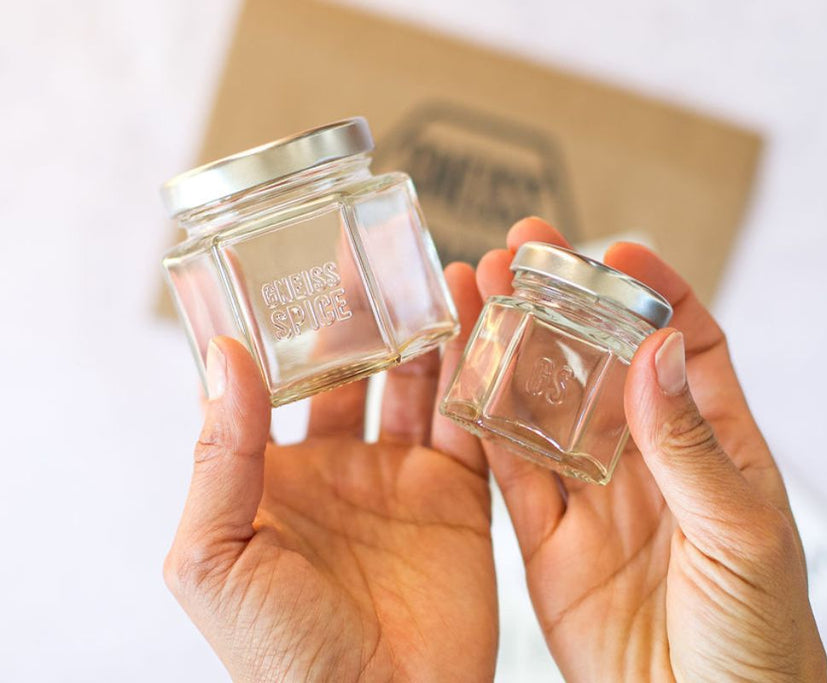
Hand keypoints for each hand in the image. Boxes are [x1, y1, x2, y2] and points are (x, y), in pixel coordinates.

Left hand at [164, 264, 497, 681]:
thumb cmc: (283, 657)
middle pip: (357, 370)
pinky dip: (483, 380)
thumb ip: (219, 458)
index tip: (293, 263)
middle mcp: (340, 469)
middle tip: (381, 256)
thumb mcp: (217, 558)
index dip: (285, 325)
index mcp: (273, 476)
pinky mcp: (460, 500)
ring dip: (432, 333)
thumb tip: (227, 359)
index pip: (276, 381)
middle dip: (369, 314)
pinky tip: (486, 334)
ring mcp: (403, 481)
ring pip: (421, 385)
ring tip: (444, 275)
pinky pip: (475, 426)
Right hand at [477, 219, 826, 680]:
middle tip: (524, 250)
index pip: (687, 345)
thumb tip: (655, 351)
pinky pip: (509, 471)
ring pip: (544, 405)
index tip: (616, 250)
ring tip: (476, 291)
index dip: (654, 291)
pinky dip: (483, 423)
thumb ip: (691, 447)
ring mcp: (594, 496)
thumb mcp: (741, 536)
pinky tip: (460, 374)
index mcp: (715, 445)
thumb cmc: (760, 638)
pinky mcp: (547, 539)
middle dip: (563, 302)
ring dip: (512, 348)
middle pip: (600, 361)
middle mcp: (649, 460)